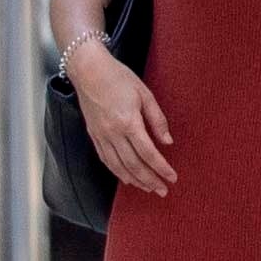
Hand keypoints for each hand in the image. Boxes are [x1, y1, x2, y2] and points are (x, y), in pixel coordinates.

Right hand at [65, 40, 174, 198]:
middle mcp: (113, 133)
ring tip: (148, 188)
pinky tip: (127, 178)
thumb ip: (157, 120)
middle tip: (163, 190)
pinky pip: (105, 159)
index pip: (148, 153)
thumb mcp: (145, 94)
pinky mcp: (93, 135)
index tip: (172, 177)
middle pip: (133, 164)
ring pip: (118, 166)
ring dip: (135, 180)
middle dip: (150, 180)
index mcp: (128, 122)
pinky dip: (117, 172)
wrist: (88, 70)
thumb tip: (167, 142)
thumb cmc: (118, 78)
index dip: (161, 168)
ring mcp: (101, 135)